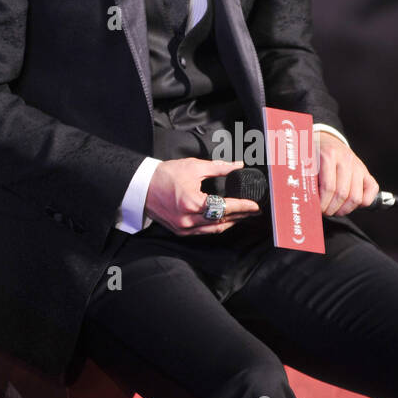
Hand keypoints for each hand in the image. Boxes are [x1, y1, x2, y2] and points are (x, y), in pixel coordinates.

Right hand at [144, 158, 260, 235]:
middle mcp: (188, 219)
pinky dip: (215, 226)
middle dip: (240, 216)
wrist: (141, 185)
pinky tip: (224, 220)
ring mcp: (183, 228)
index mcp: (192, 203)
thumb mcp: (194, 167)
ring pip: (213, 229)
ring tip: (243, 216)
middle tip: (254, 211)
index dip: (242, 207)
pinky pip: (203, 231)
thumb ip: (219, 168)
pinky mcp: (179, 230)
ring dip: (230, 223)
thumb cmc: (165, 174)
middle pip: (222, 221)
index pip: (224, 207)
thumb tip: (237, 165)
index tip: (255, 205)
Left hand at [314, 132, 378, 216]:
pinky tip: (350, 204)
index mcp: (329, 155)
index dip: (323, 203)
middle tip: (325, 212)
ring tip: (336, 211)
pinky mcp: (366, 171)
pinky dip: (363, 203)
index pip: (328, 187)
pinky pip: (372, 191)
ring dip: (345, 209)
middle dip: (332, 208)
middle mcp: (346, 159)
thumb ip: (307, 179)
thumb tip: (309, 201)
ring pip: (356, 197)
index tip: (317, 208)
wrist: (328, 141)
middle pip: (342, 194)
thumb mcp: (307, 162)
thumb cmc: (316, 155)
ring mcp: (358, 165)